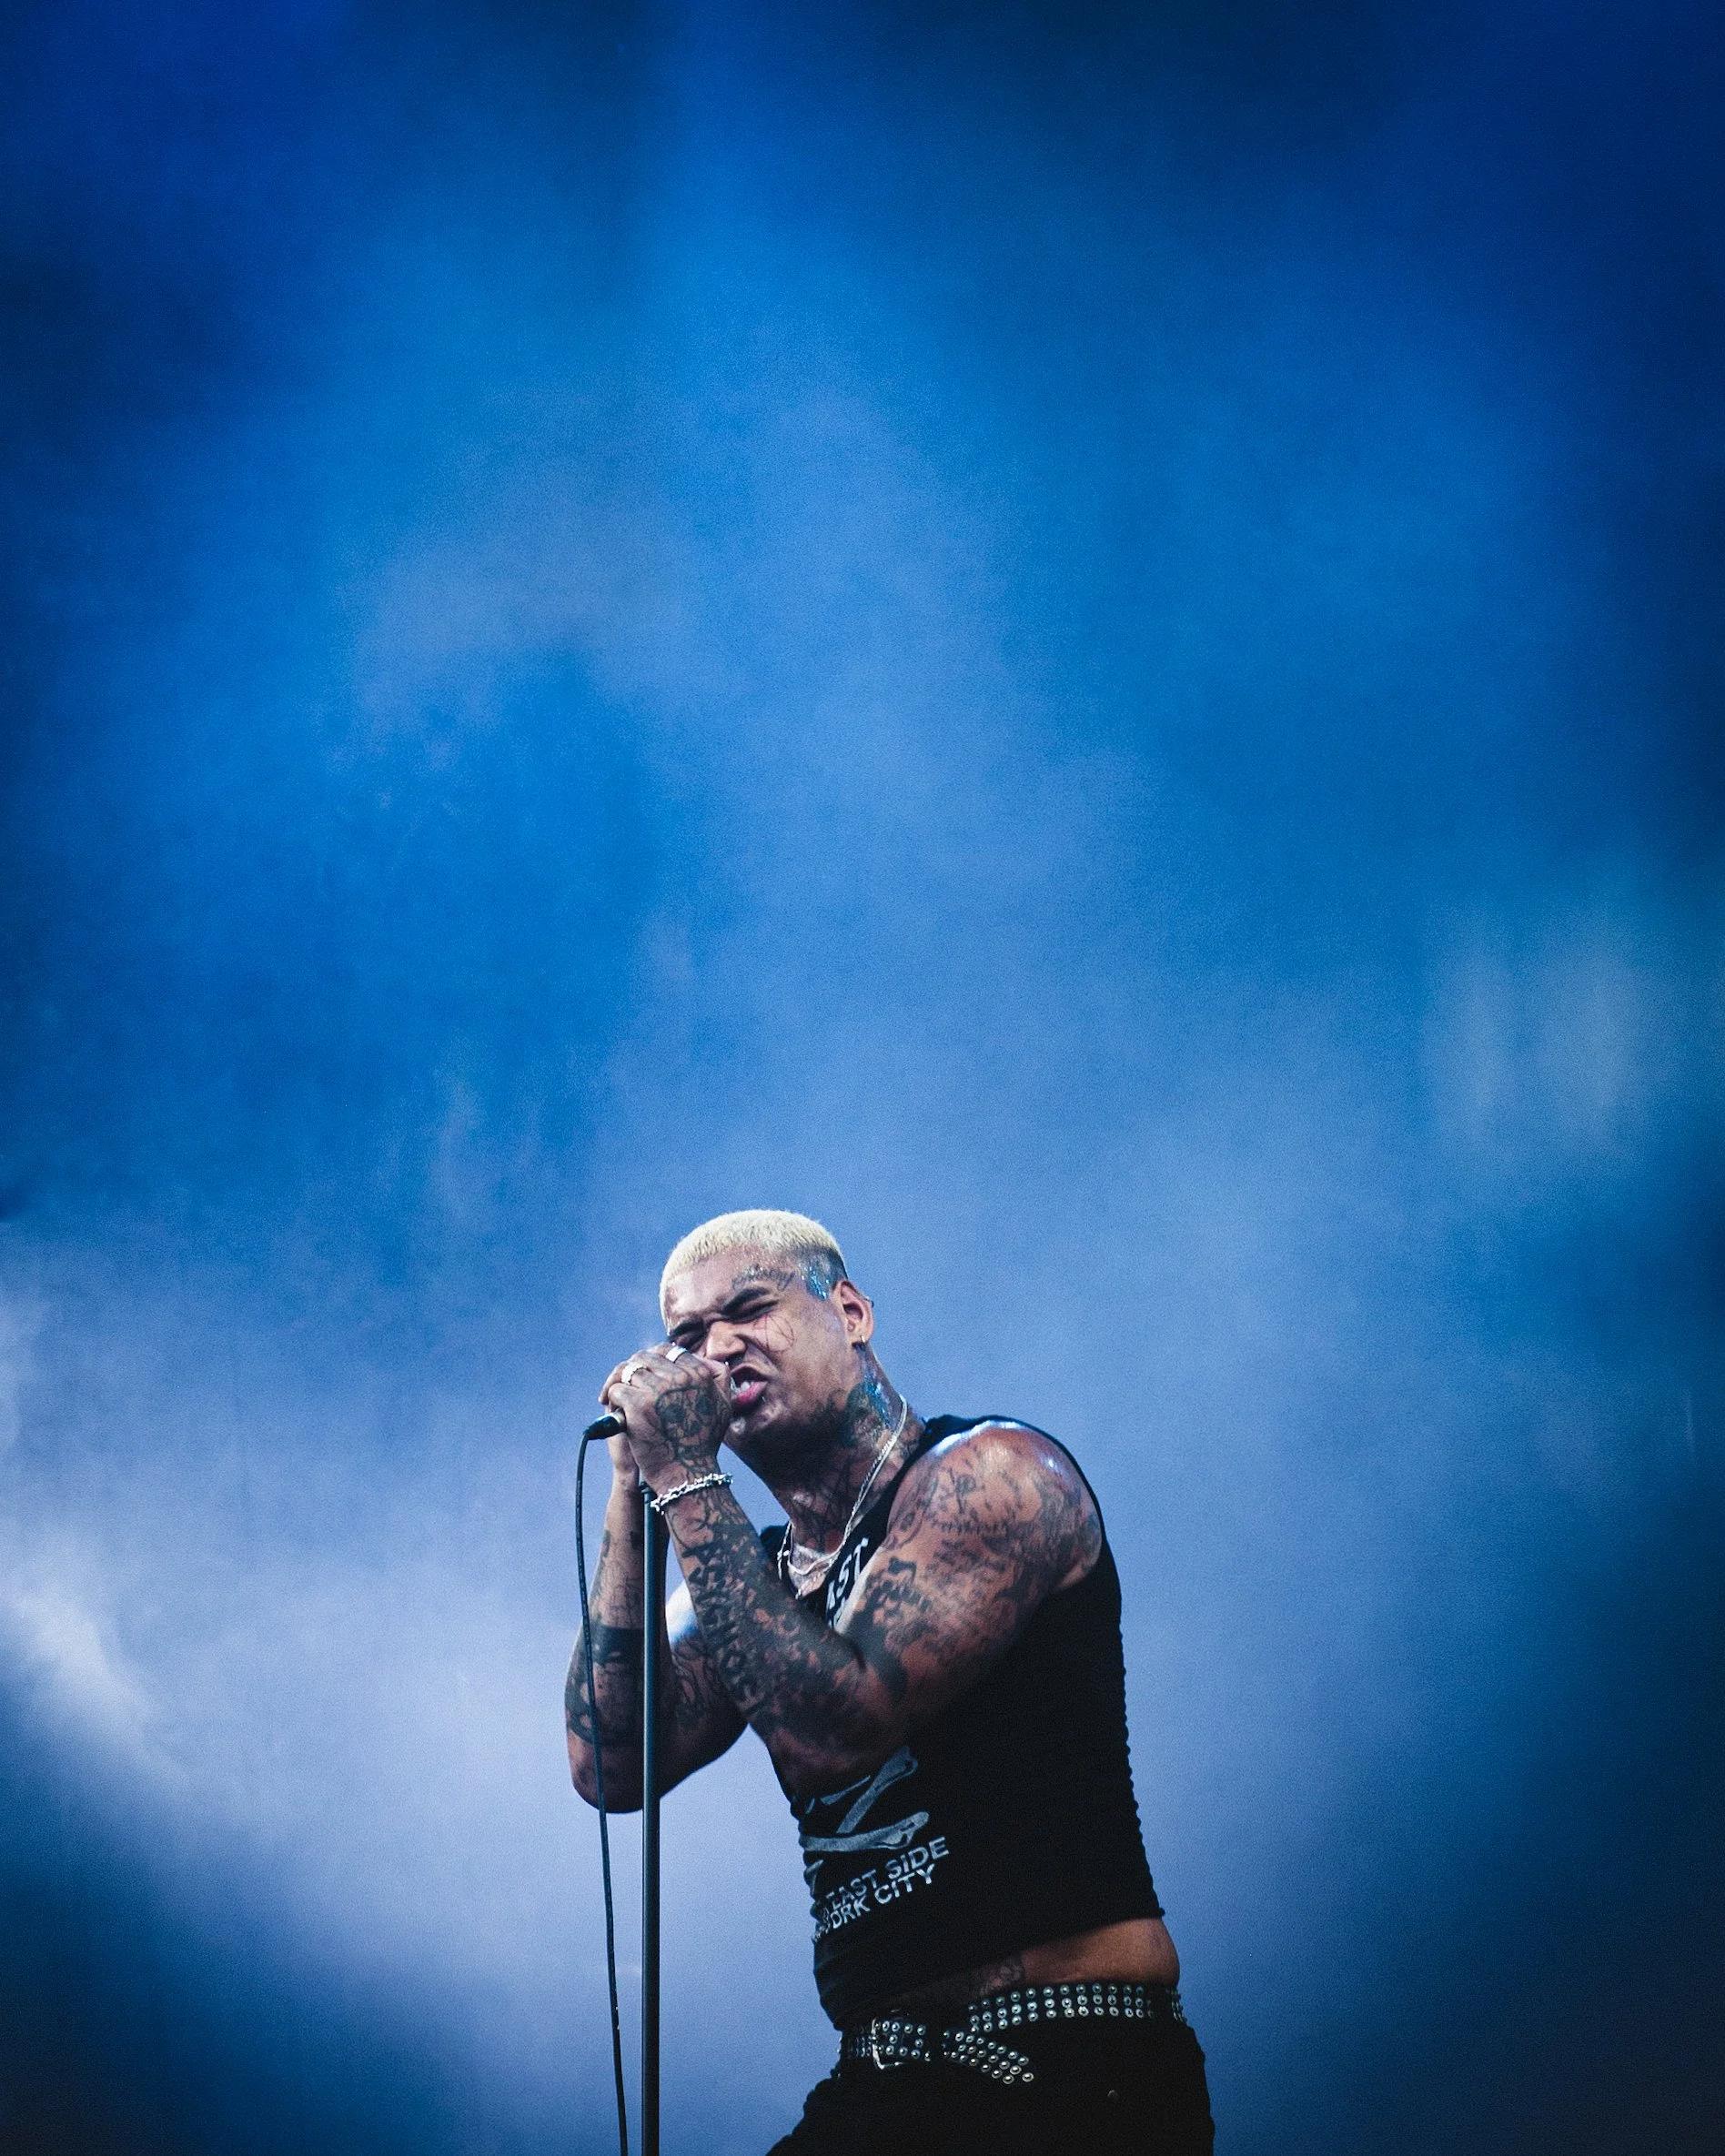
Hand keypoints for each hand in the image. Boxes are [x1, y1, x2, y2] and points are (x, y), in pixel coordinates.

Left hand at [600, 1344, 732, 1493]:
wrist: (686, 1473)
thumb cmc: (702, 1443)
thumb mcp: (723, 1406)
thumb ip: (719, 1378)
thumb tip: (706, 1359)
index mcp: (699, 1374)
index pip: (668, 1350)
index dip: (654, 1360)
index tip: (645, 1373)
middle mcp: (680, 1377)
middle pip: (644, 1357)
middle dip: (632, 1369)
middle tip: (624, 1383)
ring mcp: (657, 1390)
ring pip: (627, 1371)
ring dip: (618, 1382)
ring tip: (613, 1396)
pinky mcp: (638, 1405)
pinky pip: (617, 1389)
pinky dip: (612, 1398)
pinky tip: (615, 1411)